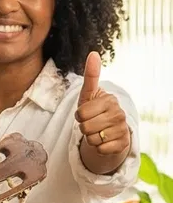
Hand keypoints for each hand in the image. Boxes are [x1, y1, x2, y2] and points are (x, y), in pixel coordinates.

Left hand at [76, 54, 131, 168]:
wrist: (109, 130)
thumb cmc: (95, 110)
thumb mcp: (89, 94)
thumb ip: (91, 75)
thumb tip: (93, 53)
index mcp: (109, 99)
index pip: (81, 113)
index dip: (79, 116)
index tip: (85, 113)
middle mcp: (119, 113)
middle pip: (86, 128)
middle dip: (84, 128)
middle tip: (92, 124)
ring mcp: (122, 129)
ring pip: (93, 140)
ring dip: (91, 139)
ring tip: (98, 132)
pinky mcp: (123, 144)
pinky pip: (101, 150)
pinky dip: (98, 148)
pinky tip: (104, 141)